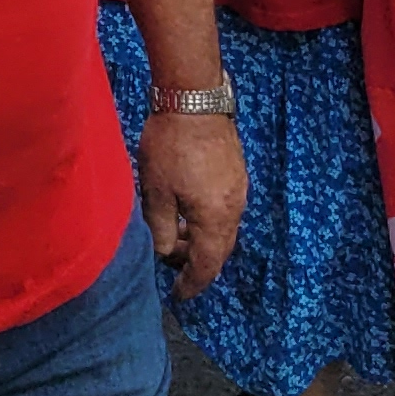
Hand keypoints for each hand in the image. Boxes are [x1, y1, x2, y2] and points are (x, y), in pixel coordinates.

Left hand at [136, 109, 245, 298]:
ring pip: (223, 229)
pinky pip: (225, 210)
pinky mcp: (236, 172)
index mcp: (216, 218)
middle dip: (198, 264)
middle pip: (220, 250)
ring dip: (202, 240)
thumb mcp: (156, 192)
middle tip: (175, 268)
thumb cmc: (170, 147)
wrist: (194, 99)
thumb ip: (162, 229)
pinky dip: (208, 220)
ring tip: (177, 237)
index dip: (193, 284)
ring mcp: (238, 189)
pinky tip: (188, 210)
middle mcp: (234, 208)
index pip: (207, 265)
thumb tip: (166, 253)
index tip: (178, 296)